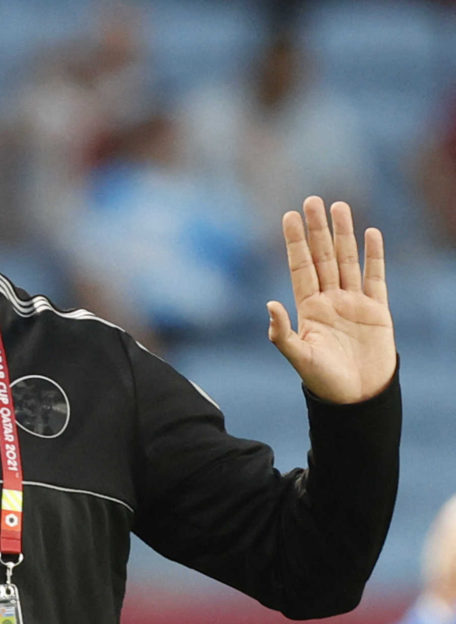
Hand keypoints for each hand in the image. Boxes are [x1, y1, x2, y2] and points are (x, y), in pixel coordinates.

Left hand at [267, 196, 395, 403]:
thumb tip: (269, 304)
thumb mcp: (299, 357)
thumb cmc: (324, 381)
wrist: (357, 398)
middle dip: (317, 229)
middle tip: (312, 200)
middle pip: (323, 256)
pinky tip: (371, 233)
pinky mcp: (378, 311)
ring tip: (339, 206)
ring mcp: (354, 303)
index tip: (288, 216)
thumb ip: (282, 333)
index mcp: (308, 308)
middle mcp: (329, 300)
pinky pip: (376, 278)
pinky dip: (374, 256)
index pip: (300, 266)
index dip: (295, 242)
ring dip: (344, 234)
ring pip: (348, 260)